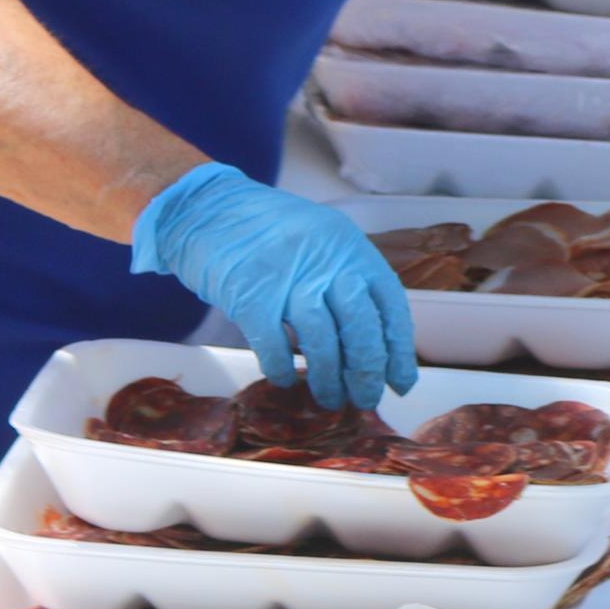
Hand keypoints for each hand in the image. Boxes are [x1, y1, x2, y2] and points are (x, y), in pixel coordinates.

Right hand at [129, 165, 415, 400]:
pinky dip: (282, 370)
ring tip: (329, 400)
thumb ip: (346, 280)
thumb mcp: (320, 241)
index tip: (401, 382)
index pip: (389, 305)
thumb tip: (371, 342)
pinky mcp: (251, 297)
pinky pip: (274, 347)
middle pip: (361, 329)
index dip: (399, 349)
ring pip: (322, 343)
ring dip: (329, 380)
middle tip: (365, 399)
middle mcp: (326, 262)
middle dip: (367, 373)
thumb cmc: (267, 230)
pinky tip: (286, 380)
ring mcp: (288, 279)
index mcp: (350, 248)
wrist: (207, 209)